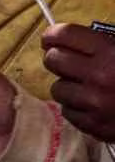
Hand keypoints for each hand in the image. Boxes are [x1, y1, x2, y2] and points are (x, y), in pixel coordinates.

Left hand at [43, 23, 114, 139]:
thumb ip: (106, 42)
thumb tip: (72, 38)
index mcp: (110, 52)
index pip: (64, 35)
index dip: (53, 35)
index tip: (51, 38)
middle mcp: (98, 76)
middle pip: (53, 60)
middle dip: (58, 59)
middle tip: (67, 62)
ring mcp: (94, 104)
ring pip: (57, 88)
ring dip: (68, 85)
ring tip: (85, 86)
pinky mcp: (94, 126)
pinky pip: (68, 112)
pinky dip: (77, 107)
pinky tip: (92, 104)